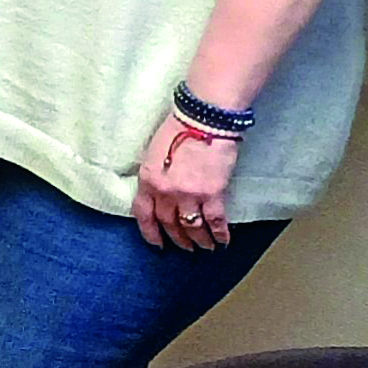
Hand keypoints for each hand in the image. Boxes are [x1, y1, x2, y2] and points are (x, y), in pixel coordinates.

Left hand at [137, 116, 239, 251]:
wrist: (203, 120)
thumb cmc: (178, 130)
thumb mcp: (153, 153)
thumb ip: (155, 176)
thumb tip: (159, 192)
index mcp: (148, 180)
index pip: (144, 214)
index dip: (150, 232)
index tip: (157, 244)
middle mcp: (165, 192)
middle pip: (169, 223)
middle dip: (177, 239)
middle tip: (185, 248)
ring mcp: (189, 195)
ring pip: (192, 227)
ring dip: (199, 241)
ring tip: (205, 248)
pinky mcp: (212, 194)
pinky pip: (215, 221)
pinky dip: (219, 233)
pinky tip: (223, 241)